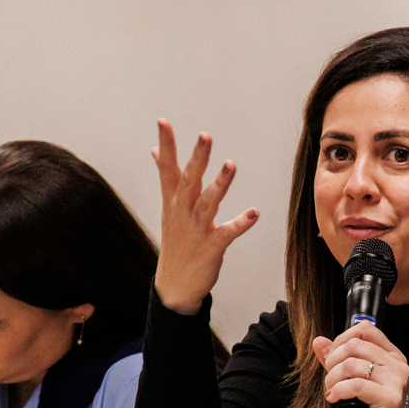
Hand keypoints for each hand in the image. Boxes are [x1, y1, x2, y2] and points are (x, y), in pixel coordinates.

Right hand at [152, 119, 258, 313]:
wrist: (174, 285)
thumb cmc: (176, 241)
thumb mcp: (168, 207)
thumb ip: (166, 177)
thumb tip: (153, 150)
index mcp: (173, 201)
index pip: (167, 168)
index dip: (166, 145)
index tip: (163, 121)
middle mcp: (182, 212)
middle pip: (189, 180)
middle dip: (197, 158)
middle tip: (205, 135)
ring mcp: (196, 230)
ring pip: (208, 202)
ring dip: (220, 184)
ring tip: (231, 164)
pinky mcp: (211, 247)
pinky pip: (227, 233)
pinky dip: (241, 223)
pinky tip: (254, 213)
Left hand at [314, 321, 408, 407]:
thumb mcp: (350, 381)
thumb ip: (336, 360)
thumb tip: (318, 341)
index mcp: (392, 356)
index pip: (365, 329)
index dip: (341, 339)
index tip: (332, 358)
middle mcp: (398, 365)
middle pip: (355, 345)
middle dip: (333, 361)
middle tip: (329, 380)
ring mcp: (397, 382)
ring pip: (352, 363)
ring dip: (332, 378)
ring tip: (331, 391)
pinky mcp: (391, 399)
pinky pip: (355, 385)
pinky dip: (338, 390)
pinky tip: (335, 399)